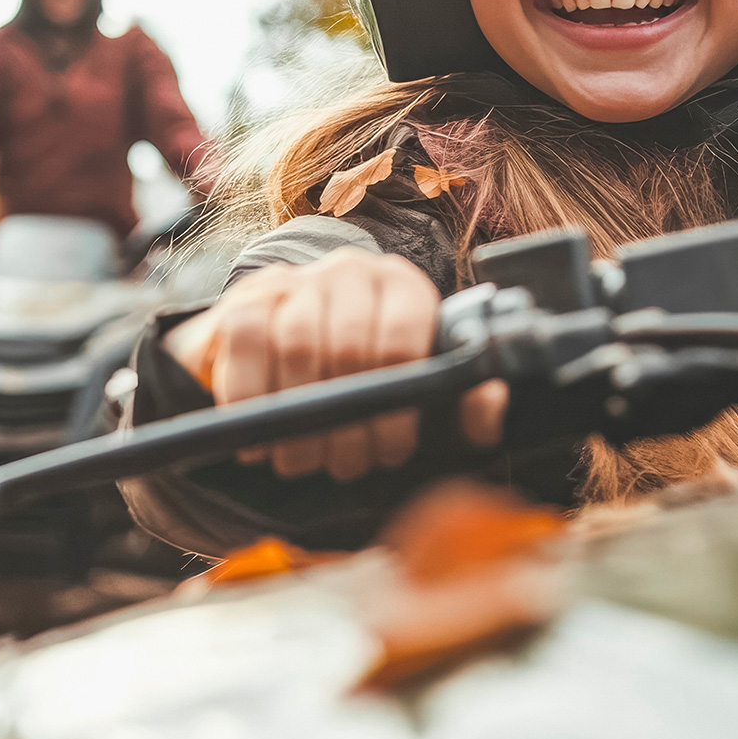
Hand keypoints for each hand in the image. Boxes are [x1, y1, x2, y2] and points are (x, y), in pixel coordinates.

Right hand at [162, 247, 507, 480]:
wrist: (279, 361)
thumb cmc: (362, 387)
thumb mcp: (421, 403)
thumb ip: (465, 407)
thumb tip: (490, 397)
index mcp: (404, 287)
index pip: (406, 336)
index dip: (397, 406)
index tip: (391, 453)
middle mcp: (352, 271)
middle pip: (351, 345)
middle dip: (348, 422)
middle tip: (346, 467)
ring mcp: (296, 280)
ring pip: (298, 345)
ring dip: (300, 419)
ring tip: (304, 462)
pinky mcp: (247, 297)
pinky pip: (248, 341)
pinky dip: (251, 398)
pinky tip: (259, 438)